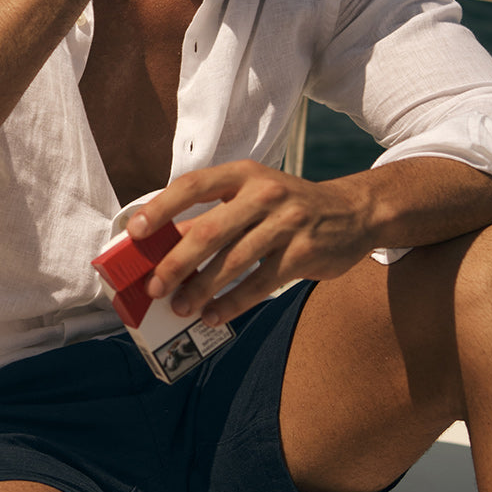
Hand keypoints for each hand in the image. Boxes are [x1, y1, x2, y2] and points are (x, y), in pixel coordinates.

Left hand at [126, 161, 373, 323]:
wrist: (355, 211)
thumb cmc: (290, 205)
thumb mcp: (254, 195)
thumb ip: (215, 214)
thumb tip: (165, 246)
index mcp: (244, 174)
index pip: (193, 185)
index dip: (161, 208)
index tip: (135, 232)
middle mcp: (265, 194)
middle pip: (208, 232)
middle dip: (175, 264)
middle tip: (153, 287)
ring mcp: (287, 223)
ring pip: (232, 263)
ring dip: (201, 290)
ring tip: (179, 308)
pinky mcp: (304, 253)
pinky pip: (259, 285)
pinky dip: (232, 304)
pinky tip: (212, 316)